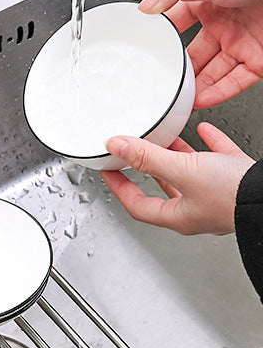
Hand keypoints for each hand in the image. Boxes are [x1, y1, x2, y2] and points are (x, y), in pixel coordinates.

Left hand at [102, 122, 253, 234]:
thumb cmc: (234, 196)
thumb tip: (118, 147)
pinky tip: (206, 131)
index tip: (109, 173)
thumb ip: (149, 158)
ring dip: (177, 156)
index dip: (120, 188)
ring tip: (165, 139)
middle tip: (134, 157)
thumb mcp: (183, 171)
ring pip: (191, 174)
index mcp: (178, 216)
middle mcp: (197, 210)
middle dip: (149, 170)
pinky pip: (219, 161)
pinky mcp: (238, 182)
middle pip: (164, 189)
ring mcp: (218, 197)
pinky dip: (210, 145)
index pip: (137, 205)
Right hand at [139, 0, 262, 107]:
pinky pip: (233, 83)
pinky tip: (201, 101)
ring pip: (212, 74)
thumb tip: (145, 5)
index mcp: (212, 3)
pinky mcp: (257, 61)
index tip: (148, 52)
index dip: (164, 38)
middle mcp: (226, 25)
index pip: (180, 24)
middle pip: (194, 56)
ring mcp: (241, 44)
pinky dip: (217, 95)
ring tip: (177, 100)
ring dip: (194, 89)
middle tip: (162, 84)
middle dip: (178, 72)